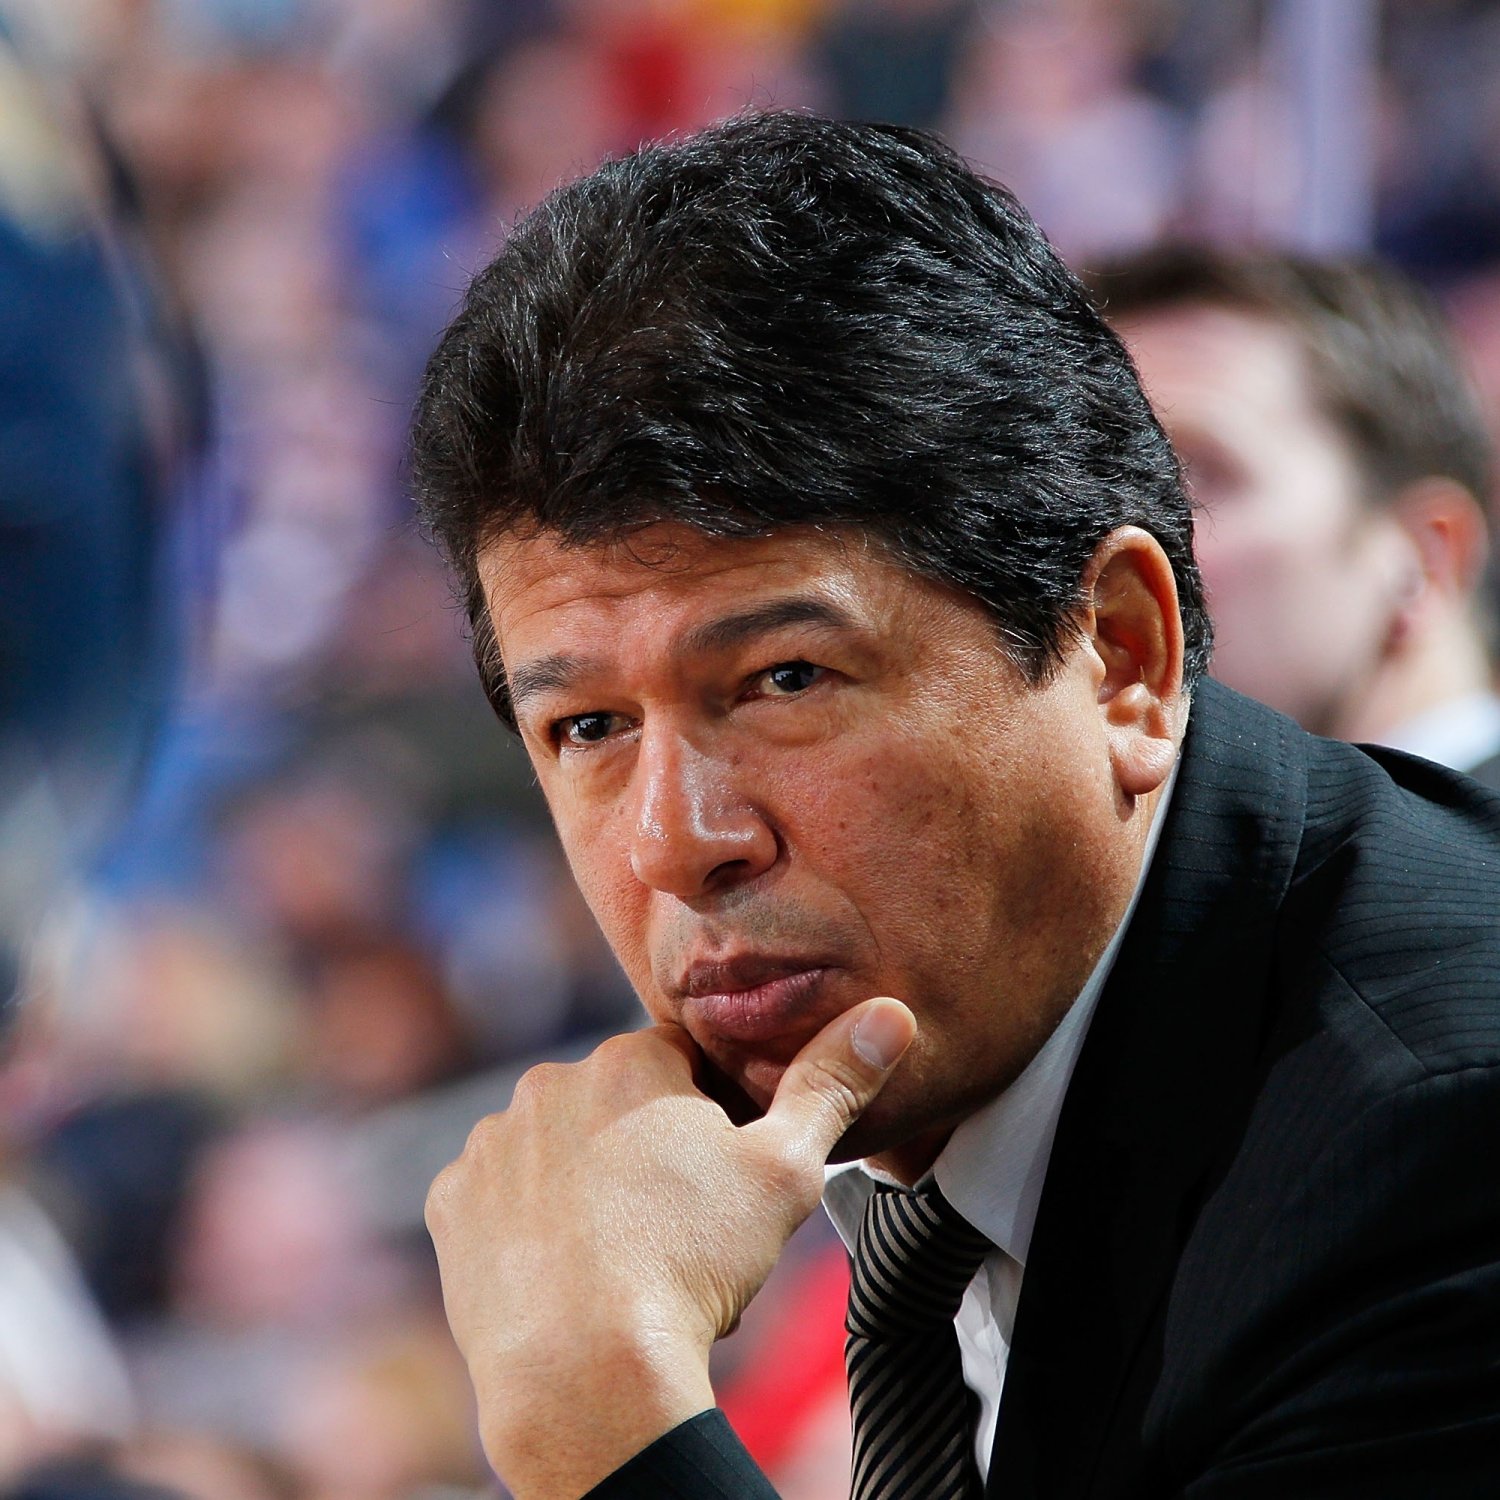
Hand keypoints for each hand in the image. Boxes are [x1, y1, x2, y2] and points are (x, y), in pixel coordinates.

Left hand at [425, 995, 915, 1498]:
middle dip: (643, 1151)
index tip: (716, 1179)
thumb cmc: (693, 1262)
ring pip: (554, 1150)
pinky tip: (560, 1268)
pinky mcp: (452, 1203)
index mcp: (630, 1061)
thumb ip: (832, 1084)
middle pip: (614, 1105)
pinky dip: (524, 1225)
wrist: (585, 1370)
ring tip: (618, 1256)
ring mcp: (492, 1143)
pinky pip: (496, 1198)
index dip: (708, 1120)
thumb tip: (890, 1014)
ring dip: (582, 1184)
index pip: (681, 1066)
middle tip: (675, 1227)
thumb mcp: (786, 1170)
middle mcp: (549, 1084)